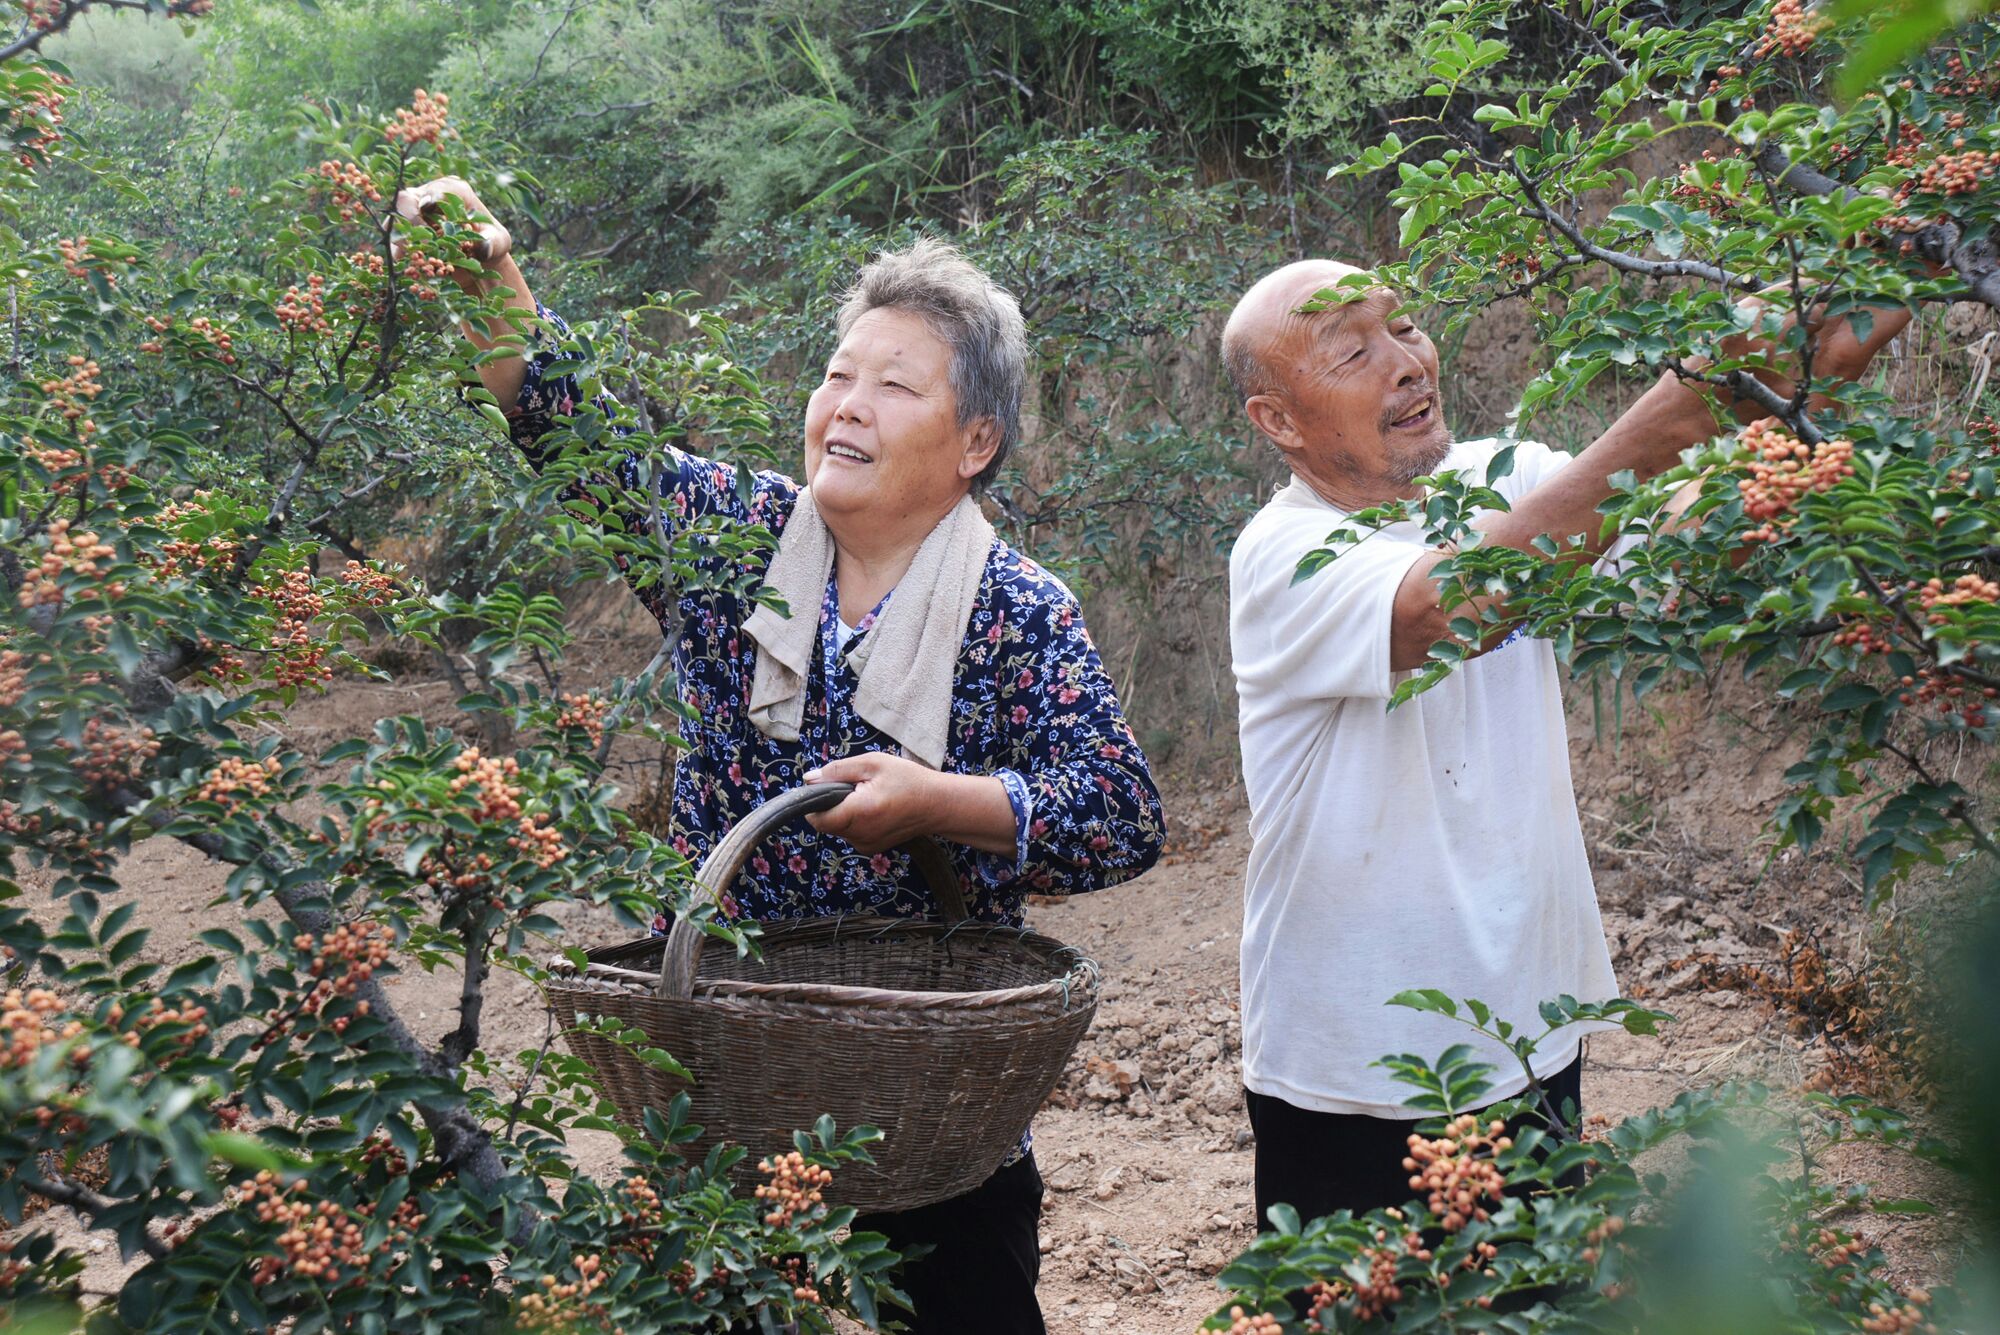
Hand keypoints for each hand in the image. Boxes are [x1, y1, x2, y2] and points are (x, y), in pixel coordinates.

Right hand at [387, 175, 511, 286]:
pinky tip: (409, 268)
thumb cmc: (489, 244)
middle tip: (421, 243)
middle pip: (406, 201)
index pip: (439, 189)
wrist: (476, 262)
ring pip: (394, 223)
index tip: (427, 206)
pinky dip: (400, 256)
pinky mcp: (403, 234)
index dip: (431, 196)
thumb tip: (483, 248)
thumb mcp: (498, 243)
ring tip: (416, 260)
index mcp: (454, 192)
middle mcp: (427, 197)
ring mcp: (411, 215)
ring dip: (402, 242)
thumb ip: (493, 243)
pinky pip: (393, 243)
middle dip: (409, 220)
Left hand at [801, 753, 943, 854]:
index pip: (817, 818)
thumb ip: (837, 771)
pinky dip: (853, 821)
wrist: (937, 805)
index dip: (814, 802)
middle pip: (826, 823)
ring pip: (837, 828)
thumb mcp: (872, 763)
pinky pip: (849, 833)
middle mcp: (860, 835)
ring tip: (867, 797)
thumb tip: (809, 779)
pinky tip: (873, 809)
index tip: (826, 787)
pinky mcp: (870, 848)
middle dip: (831, 804)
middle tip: (854, 787)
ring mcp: (865, 845)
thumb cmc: (908, 780)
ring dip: (843, 812)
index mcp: (859, 812)